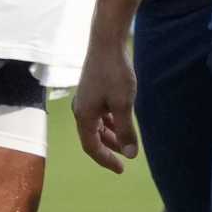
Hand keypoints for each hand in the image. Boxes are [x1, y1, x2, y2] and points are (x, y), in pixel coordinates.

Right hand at [72, 39, 138, 174]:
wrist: (107, 42)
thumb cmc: (115, 73)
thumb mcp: (124, 104)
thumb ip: (126, 130)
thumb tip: (130, 154)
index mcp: (84, 116)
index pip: (91, 147)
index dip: (106, 160)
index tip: (121, 169)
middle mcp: (81, 109)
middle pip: (93, 137)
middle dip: (109, 149)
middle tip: (125, 159)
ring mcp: (86, 99)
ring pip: (97, 125)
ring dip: (111, 135)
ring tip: (126, 142)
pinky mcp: (92, 89)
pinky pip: (99, 113)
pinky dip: (110, 122)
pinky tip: (121, 121)